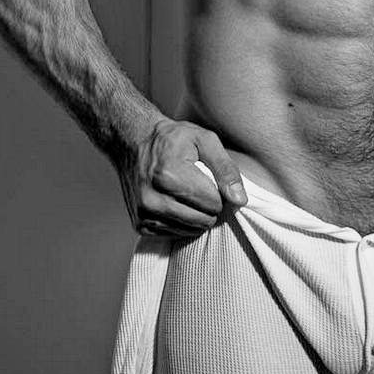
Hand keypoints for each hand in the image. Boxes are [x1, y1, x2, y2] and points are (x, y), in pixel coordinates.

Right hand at [116, 116, 247, 238]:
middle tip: (200, 186)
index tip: (210, 178)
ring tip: (187, 193)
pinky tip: (176, 202)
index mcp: (169, 175)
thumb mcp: (204, 140)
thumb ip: (225, 169)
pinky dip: (181, 221)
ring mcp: (144, 214)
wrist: (133, 141)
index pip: (213, 203)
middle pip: (203, 220)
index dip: (219, 192)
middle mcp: (152, 198)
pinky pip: (174, 234)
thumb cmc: (172, 139)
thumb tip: (240, 200)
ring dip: (196, 215)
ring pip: (191, 230)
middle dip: (209, 205)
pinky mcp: (139, 224)